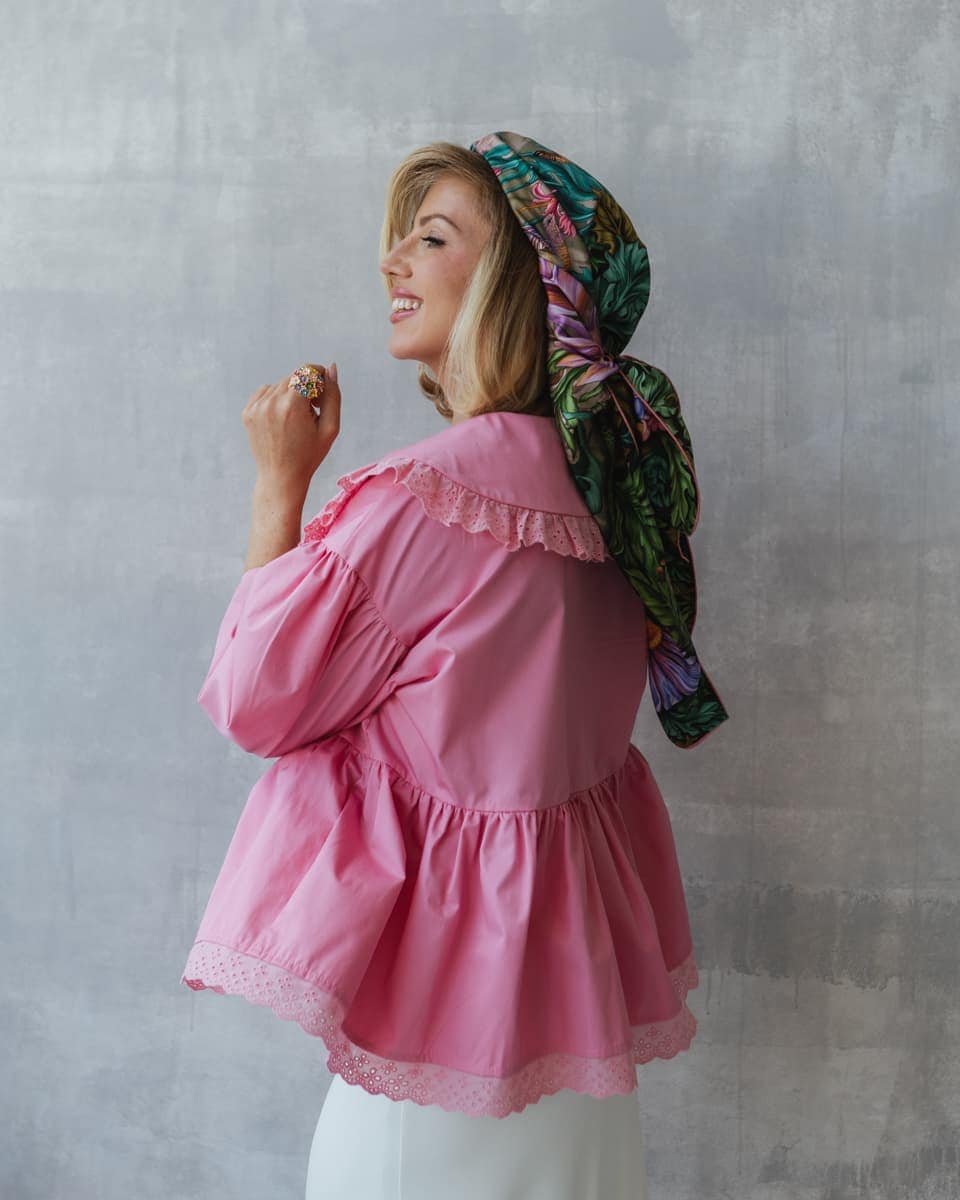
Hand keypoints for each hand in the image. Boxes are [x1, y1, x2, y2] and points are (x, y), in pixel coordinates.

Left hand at [242, 363, 340, 496]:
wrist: (280, 477)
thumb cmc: (309, 455)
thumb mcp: (330, 428)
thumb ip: (333, 396)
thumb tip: (331, 368)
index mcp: (292, 405)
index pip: (307, 371)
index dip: (319, 376)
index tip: (323, 392)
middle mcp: (272, 402)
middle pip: (294, 376)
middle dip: (307, 386)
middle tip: (313, 409)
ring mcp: (257, 407)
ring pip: (280, 384)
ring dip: (291, 393)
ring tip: (297, 417)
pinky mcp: (248, 412)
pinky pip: (265, 392)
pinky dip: (276, 399)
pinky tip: (283, 418)